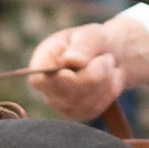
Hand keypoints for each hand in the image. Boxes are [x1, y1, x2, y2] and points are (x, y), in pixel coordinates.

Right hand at [24, 17, 148, 119]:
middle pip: (64, 93)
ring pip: (82, 102)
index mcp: (43, 60)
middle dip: (92, 75)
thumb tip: (70, 60)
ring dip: (104, 82)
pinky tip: (109, 78)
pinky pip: (95, 107)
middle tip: (107, 58)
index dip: (57, 78)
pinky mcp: (79, 112)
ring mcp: (61, 103)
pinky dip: (108, 92)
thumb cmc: (95, 42)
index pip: (38, 79)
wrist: (110, 55)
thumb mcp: (91, 35)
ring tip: (108, 63)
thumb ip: (82, 46)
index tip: (80, 63)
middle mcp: (47, 85)